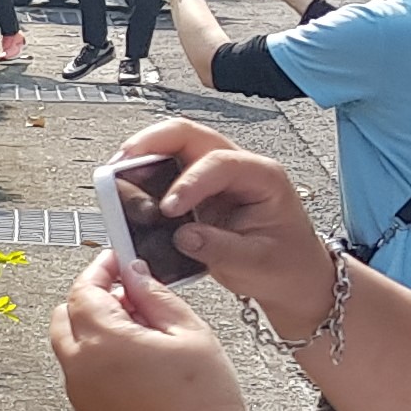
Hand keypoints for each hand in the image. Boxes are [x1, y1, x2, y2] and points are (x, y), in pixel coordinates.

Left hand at [50, 254, 266, 410]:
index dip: (102, 269)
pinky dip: (93, 350)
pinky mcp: (86, 409)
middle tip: (132, 292)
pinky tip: (134, 354)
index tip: (120, 260)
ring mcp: (78, 391)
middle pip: (66, 313)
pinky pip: (77, 367)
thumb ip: (155, 296)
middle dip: (92, 295)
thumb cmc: (205, 403)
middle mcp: (79, 366)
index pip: (84, 290)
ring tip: (139, 325)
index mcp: (103, 342)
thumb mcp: (190, 333)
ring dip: (91, 323)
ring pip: (67, 340)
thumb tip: (134, 273)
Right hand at [121, 119, 335, 318]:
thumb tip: (181, 235)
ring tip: (117, 172)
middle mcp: (238, 167)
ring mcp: (215, 178)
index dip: (188, 183)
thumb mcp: (257, 262)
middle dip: (151, 143)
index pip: (219, 163)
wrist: (293, 275)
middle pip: (189, 135)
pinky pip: (166, 171)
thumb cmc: (286, 264)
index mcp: (262, 177)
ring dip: (142, 155)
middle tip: (122, 161)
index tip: (167, 209)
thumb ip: (219, 248)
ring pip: (173, 146)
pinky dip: (143, 175)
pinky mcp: (197, 192)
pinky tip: (127, 188)